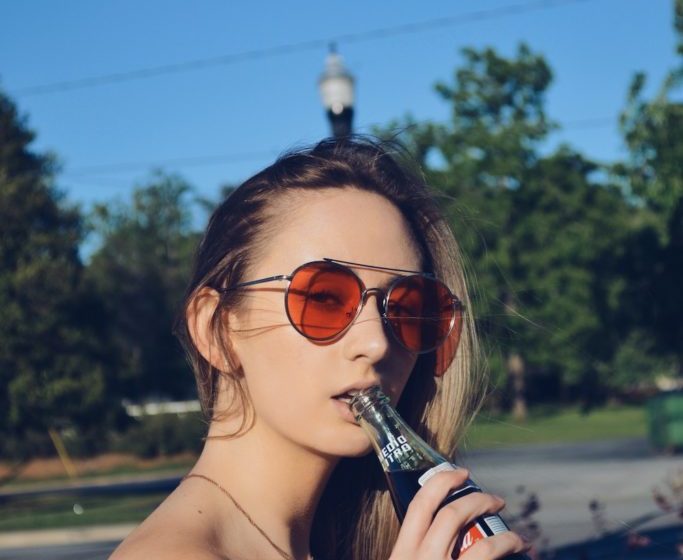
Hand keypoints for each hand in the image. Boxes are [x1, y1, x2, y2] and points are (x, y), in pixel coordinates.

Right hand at [389, 469, 528, 558]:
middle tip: (497, 501)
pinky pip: (490, 558)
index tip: (460, 473)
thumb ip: (413, 554)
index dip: (442, 482)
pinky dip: (509, 549)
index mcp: (400, 554)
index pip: (420, 505)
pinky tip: (521, 552)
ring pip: (483, 545)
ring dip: (505, 538)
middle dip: (479, 501)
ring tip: (517, 538)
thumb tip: (430, 538)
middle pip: (452, 516)